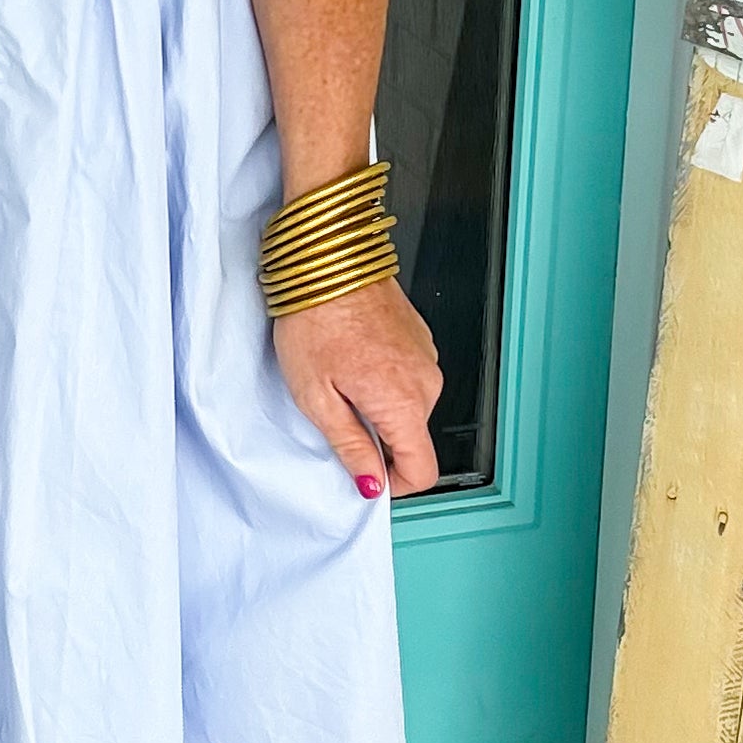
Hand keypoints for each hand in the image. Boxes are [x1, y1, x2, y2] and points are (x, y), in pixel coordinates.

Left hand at [271, 279, 441, 499]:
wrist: (328, 258)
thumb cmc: (316, 318)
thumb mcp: (316, 398)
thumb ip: (350, 446)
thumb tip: (370, 483)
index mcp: (404, 402)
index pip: (422, 471)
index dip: (392, 484)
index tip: (366, 477)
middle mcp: (426, 382)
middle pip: (412, 438)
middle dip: (376, 438)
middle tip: (334, 411)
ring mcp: (427, 358)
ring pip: (408, 407)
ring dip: (376, 406)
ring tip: (339, 377)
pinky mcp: (419, 340)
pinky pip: (407, 378)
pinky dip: (381, 379)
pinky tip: (351, 358)